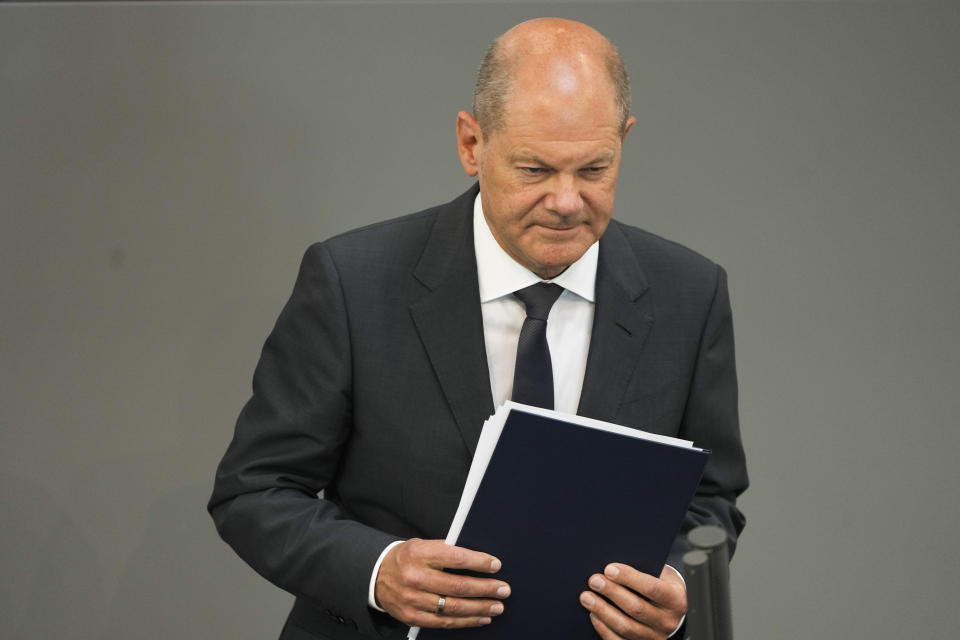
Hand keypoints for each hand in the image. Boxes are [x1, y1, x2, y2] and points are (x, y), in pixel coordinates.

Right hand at [374, 538, 510, 628]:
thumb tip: (479, 559)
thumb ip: (446, 550)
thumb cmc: (406, 558)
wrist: (376, 575)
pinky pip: (443, 622)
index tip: (496, 565)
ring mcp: (413, 600)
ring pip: (453, 607)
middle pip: (457, 586)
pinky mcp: (412, 617)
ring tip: (497, 606)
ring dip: (479, 608)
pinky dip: (465, 621)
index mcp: (419, 554)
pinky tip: (480, 618)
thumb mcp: (422, 545)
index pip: (456, 558)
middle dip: (485, 589)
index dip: (479, 562)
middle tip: (503, 589)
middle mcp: (415, 577)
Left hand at [579, 564, 685, 639]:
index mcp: (675, 600)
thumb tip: (614, 565)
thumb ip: (644, 569)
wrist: (672, 611)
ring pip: (626, 627)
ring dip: (603, 610)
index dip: (628, 577)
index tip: (609, 569)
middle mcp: (668, 621)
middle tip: (594, 580)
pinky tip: (594, 614)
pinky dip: (604, 628)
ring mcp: (655, 637)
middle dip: (612, 592)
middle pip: (636, 608)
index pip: (651, 588)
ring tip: (587, 597)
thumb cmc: (662, 586)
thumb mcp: (662, 575)